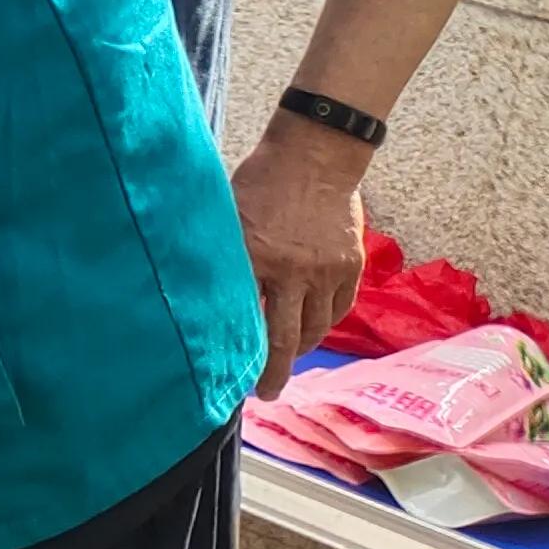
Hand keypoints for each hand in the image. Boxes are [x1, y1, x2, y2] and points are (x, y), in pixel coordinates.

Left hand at [230, 113, 373, 394]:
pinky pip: (339, 307)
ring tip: (289, 359)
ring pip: (317, 327)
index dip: (239, 351)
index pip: (245, 320)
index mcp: (255, 258)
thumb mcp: (225, 216)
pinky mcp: (351, 265)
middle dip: (275, 372)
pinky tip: (311, 329)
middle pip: (286, 338)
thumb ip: (217, 256)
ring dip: (302, 347)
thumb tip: (197, 291)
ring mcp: (327, 270)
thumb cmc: (260, 181)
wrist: (315, 155)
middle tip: (267, 393)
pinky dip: (325, 322)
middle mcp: (294, 271)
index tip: (229, 375)